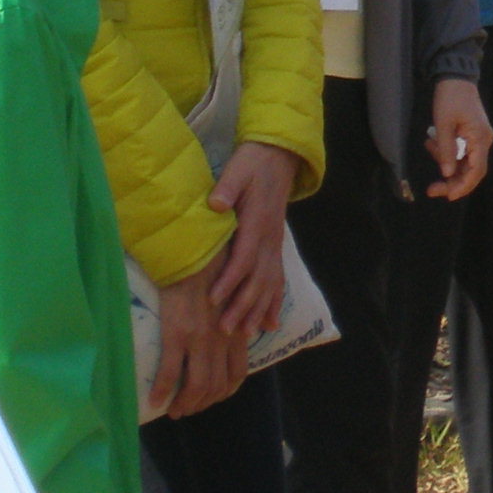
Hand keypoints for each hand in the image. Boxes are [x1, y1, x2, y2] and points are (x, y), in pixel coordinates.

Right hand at [148, 266, 247, 420]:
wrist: (191, 250)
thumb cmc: (210, 268)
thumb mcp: (232, 294)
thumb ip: (237, 315)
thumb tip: (243, 328)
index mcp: (235, 331)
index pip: (236, 373)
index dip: (224, 391)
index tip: (212, 397)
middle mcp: (221, 340)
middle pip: (216, 385)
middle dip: (202, 403)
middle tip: (187, 408)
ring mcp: (200, 339)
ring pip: (197, 386)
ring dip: (185, 404)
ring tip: (173, 410)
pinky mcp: (177, 334)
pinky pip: (170, 372)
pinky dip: (162, 390)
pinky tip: (153, 399)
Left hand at [204, 143, 301, 336]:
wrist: (277, 158)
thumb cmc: (252, 165)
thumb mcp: (237, 170)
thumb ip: (227, 188)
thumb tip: (216, 203)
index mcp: (257, 222)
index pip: (244, 257)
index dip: (230, 280)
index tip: (214, 299)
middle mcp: (270, 239)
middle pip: (257, 279)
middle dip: (242, 306)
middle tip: (226, 329)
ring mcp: (275, 245)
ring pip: (269, 284)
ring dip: (257, 310)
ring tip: (246, 334)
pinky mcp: (276, 247)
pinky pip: (278, 280)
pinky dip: (274, 303)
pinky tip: (270, 324)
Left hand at [424, 77, 492, 199]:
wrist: (455, 76)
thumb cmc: (450, 97)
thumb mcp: (443, 124)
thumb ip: (446, 150)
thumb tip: (448, 174)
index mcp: (480, 138)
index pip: (476, 171)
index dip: (463, 186)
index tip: (446, 195)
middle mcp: (484, 141)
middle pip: (472, 171)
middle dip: (452, 182)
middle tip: (432, 189)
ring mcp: (479, 138)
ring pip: (465, 162)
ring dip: (446, 163)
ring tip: (429, 145)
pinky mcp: (472, 134)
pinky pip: (461, 151)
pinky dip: (447, 152)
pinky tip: (432, 142)